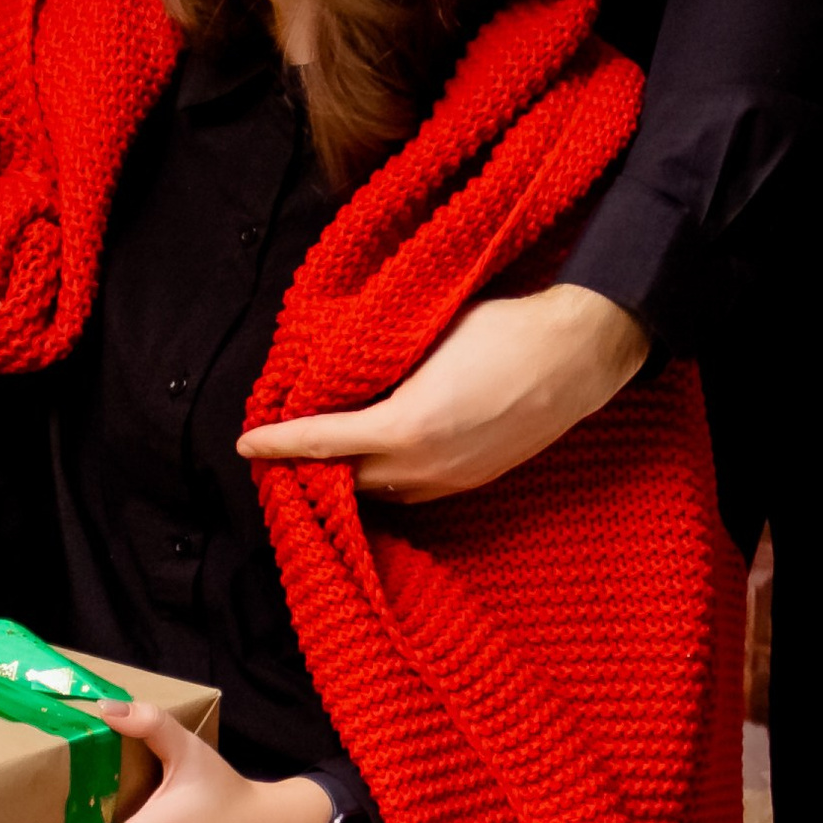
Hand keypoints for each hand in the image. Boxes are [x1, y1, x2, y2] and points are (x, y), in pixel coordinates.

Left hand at [237, 282, 649, 501]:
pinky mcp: (474, 483)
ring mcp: (452, 481)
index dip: (277, 443)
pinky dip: (387, 478)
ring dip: (350, 475)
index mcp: (404, 426)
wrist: (577, 356)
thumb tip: (343, 375)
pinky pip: (415, 491)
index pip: (320, 440)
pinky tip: (379, 457)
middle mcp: (423, 465)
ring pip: (380, 490)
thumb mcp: (427, 336)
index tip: (245, 444)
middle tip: (282, 448)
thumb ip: (379, 366)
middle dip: (310, 467)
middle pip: (344, 478)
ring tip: (327, 453)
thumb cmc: (504, 331)